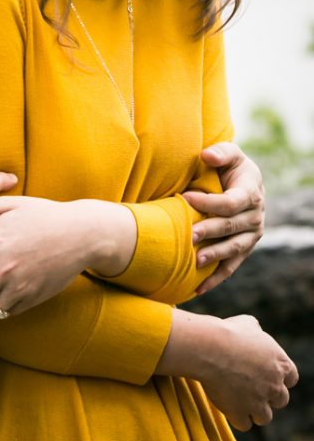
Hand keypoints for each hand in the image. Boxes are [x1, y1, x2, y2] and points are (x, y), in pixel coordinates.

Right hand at [159, 310, 297, 430]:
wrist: (210, 348)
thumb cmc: (228, 332)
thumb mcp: (248, 323)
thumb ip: (257, 333)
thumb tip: (255, 332)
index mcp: (280, 364)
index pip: (291, 377)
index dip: (278, 376)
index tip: (265, 374)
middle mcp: (274, 386)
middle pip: (281, 399)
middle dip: (267, 395)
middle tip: (250, 386)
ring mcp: (259, 402)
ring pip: (265, 416)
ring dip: (254, 410)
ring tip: (239, 398)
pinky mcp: (241, 413)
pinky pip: (244, 424)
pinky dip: (237, 417)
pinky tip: (228, 405)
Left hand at [182, 142, 264, 293]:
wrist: (241, 182)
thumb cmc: (229, 166)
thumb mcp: (229, 154)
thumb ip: (220, 153)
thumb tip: (207, 156)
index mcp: (251, 193)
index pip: (230, 202)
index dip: (209, 201)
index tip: (185, 197)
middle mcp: (255, 217)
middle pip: (231, 227)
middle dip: (210, 231)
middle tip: (189, 234)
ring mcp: (251, 236)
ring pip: (233, 249)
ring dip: (214, 256)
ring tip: (195, 261)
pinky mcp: (244, 249)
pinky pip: (231, 266)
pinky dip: (216, 278)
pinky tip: (198, 288)